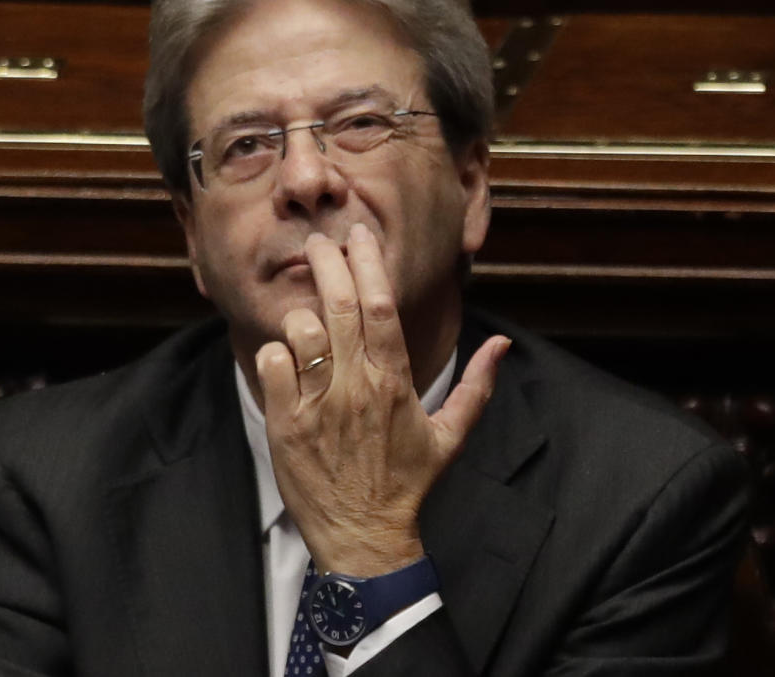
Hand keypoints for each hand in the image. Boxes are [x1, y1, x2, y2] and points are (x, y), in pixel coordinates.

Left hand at [255, 223, 510, 575]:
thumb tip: (502, 343)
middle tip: (320, 241)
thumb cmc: (406, 484)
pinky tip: (286, 358)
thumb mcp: (450, 436)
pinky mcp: (286, 422)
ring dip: (302, 313)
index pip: (380, 308)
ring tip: (308, 316)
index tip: (358, 235)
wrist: (362, 539)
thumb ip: (477, 386)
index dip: (368, 265)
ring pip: (302, 332)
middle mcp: (356, 387)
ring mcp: (318, 404)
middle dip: (328, 264)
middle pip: (339, 307)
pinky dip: (276, 352)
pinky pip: (272, 365)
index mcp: (395, 382)